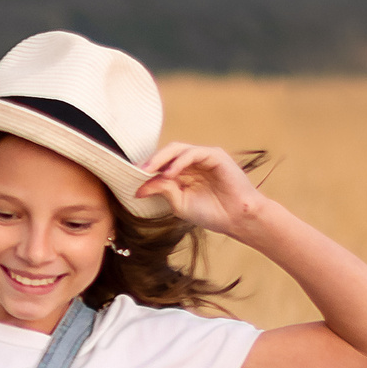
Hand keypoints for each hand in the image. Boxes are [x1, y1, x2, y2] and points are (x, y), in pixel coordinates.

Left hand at [135, 142, 271, 238]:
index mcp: (183, 173)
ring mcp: (204, 157)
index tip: (130, 179)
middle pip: (166, 154)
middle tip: (136, 171)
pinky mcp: (215, 156)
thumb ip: (162, 191)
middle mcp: (192, 163)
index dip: (146, 170)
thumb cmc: (211, 212)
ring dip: (161, 159)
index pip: (160, 165)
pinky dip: (179, 161)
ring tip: (148, 171)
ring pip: (177, 149)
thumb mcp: (179, 203)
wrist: (236, 218)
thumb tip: (139, 188)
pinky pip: (193, 153)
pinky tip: (169, 173)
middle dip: (150, 161)